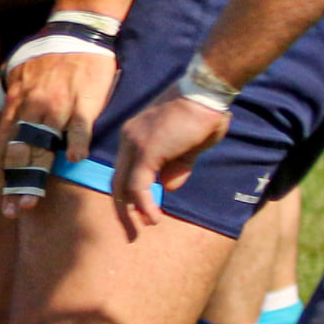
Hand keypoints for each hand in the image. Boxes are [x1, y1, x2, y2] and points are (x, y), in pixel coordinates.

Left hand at [0, 47, 118, 217]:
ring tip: (32, 202)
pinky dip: (75, 142)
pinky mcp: (83, 100)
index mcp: (14, 105)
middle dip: (12, 185)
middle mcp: (32, 108)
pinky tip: (72, 160)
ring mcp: (57, 105)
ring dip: (36, 176)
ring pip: (43, 146)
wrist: (76, 30)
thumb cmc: (43, 54)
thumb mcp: (12, 74)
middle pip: (18, 154)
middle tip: (10, 212)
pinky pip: (78, 125)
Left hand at [111, 89, 230, 239]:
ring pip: (125, 186)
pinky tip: (154, 218)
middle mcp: (128, 138)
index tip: (139, 213)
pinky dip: (145, 205)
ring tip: (145, 227)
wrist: (206, 92)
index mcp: (134, 134)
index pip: (123, 170)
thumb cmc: (203, 114)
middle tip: (131, 231)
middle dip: (123, 208)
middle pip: (117, 180)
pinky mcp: (146, 151)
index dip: (130, 194)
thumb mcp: (189, 148)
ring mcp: (134, 143)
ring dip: (134, 211)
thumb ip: (177, 167)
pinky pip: (139, 186)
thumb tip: (168, 188)